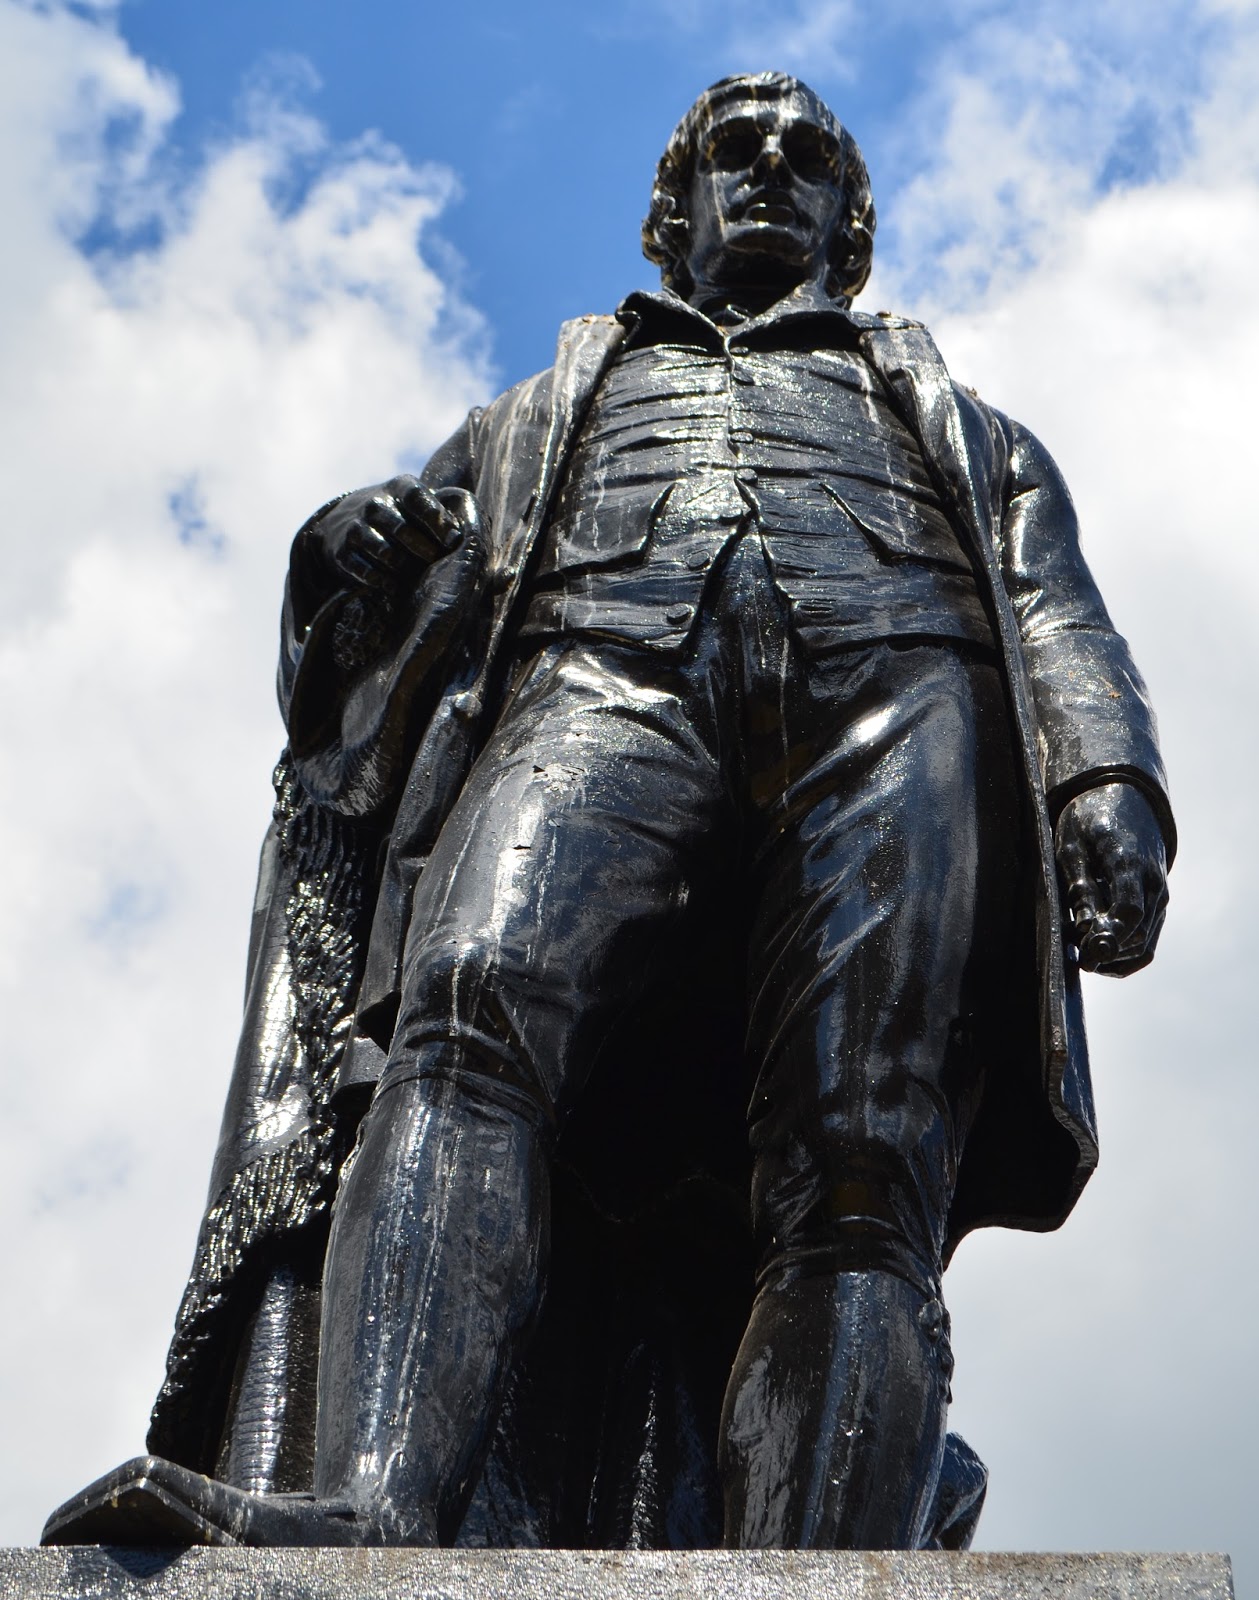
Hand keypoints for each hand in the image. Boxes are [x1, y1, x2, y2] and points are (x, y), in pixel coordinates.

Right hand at [295, 474, 471, 601]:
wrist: (344, 521)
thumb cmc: (398, 515)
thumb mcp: (414, 504)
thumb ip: (440, 513)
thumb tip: (474, 534)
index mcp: (399, 487)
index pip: (417, 498)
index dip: (436, 518)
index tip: (453, 538)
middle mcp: (375, 504)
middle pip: (402, 530)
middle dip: (425, 551)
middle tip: (439, 565)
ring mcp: (355, 526)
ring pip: (385, 552)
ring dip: (404, 569)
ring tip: (419, 579)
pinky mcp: (341, 550)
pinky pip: (364, 570)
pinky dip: (382, 581)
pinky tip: (394, 586)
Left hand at [1054, 782, 1168, 974]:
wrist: (1124, 799)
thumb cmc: (1089, 821)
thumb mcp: (1072, 846)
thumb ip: (1080, 887)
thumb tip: (1087, 928)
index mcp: (1129, 862)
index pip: (1130, 910)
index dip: (1110, 938)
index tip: (1085, 956)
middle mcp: (1153, 882)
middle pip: (1138, 935)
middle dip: (1106, 954)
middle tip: (1075, 957)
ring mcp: (1159, 895)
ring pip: (1144, 945)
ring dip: (1115, 959)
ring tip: (1083, 956)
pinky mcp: (1157, 904)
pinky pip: (1147, 942)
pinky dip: (1125, 956)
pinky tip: (1099, 955)